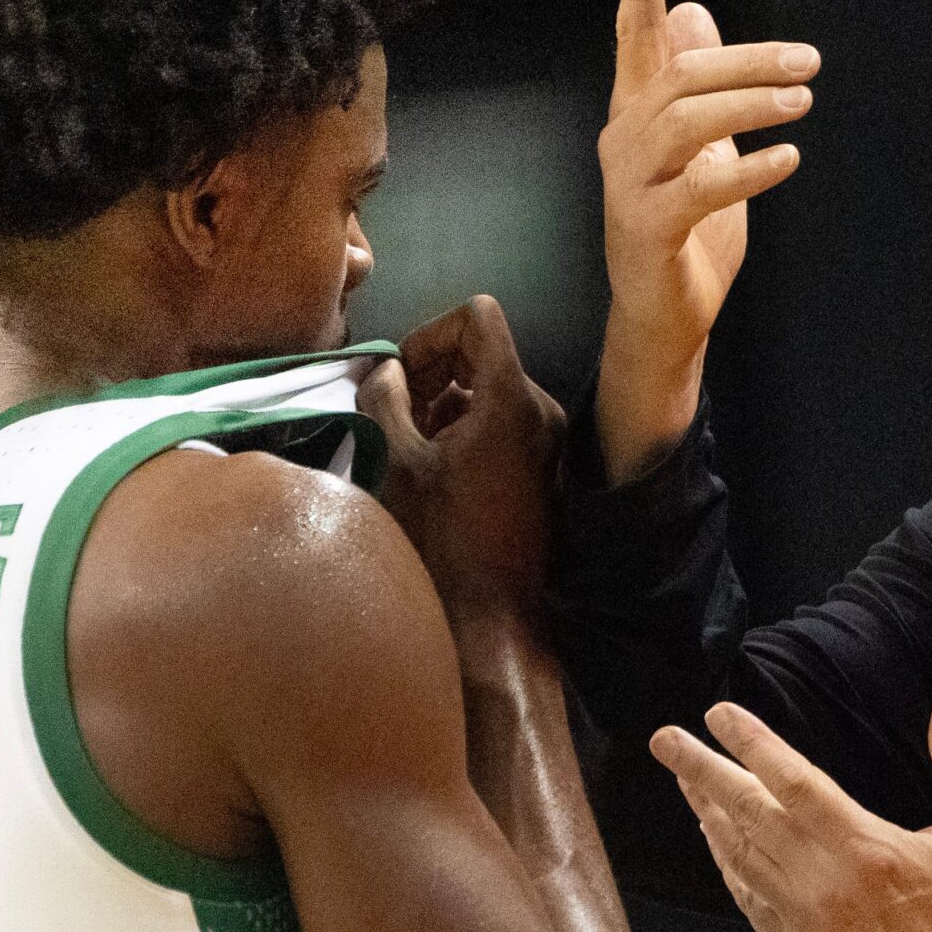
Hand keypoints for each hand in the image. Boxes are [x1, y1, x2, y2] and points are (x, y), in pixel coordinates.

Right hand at [358, 295, 564, 619]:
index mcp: (510, 398)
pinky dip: (462, 430)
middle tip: (392, 414)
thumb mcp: (398, 462)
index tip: (399, 377)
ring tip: (408, 448)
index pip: (478, 316)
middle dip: (429, 374)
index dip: (430, 334)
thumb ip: (385, 400)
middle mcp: (540, 410)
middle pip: (480, 352)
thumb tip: (385, 370)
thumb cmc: (442, 538)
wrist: (493, 615)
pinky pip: (499, 423)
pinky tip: (433, 471)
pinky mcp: (541, 468)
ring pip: (486, 390)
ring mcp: (546, 440)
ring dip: (441, 406)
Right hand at [595, 0, 818, 482]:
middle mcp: (623, 140)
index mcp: (635, 114)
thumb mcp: (699, 149)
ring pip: (687, 123)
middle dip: (746, 60)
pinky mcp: (648, 229)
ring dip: (750, 106)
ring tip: (803, 103)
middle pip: (680, 76)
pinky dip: (747, 169)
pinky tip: (787, 158)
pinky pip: (700, 188)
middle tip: (808, 62)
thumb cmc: (686, 232)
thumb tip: (694, 12)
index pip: (632, 35)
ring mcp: (630, 186)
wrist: (663, 317)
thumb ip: (696, 85)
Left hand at [650, 683, 931, 931]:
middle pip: (745, 815)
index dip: (751, 743)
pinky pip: (748, 899)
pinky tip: (717, 839)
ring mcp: (806, 923)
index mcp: (868, 849)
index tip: (719, 714)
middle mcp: (826, 886)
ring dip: (708, 814)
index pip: (792, 781)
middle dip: (700, 772)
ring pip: (739, 857)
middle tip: (665, 739)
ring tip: (687, 779)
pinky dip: (727, 864)